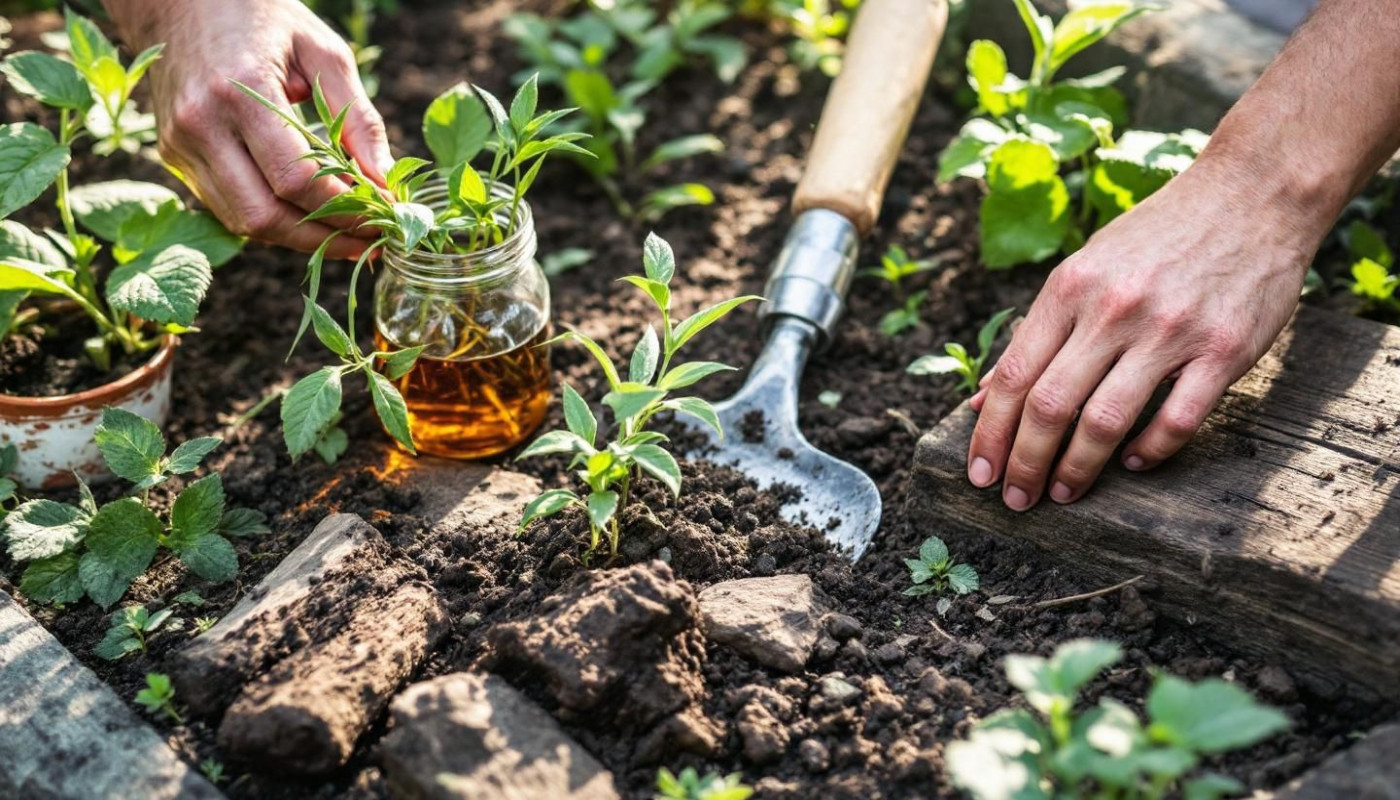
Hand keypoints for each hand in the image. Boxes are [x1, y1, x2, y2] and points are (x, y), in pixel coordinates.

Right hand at [106, 0, 389, 257]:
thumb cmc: (261, 16)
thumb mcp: (323, 52)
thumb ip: (358, 118)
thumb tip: (384, 181)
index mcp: (240, 91)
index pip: (296, 179)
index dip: (346, 209)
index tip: (385, 218)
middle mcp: (201, 123)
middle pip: (266, 214)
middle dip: (324, 238)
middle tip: (371, 243)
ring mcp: (179, 144)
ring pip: (244, 222)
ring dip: (299, 239)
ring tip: (347, 237)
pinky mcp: (173, 155)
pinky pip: (227, 207)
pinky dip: (272, 221)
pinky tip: (308, 217)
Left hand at [965, 157, 1316, 509]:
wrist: (1252, 194)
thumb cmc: (1156, 237)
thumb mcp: (1083, 270)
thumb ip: (1036, 333)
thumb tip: (983, 396)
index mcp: (1069, 288)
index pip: (1013, 375)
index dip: (990, 433)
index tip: (980, 473)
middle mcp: (1113, 310)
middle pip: (1049, 405)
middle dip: (1024, 462)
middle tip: (1015, 499)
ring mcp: (1169, 331)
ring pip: (1104, 420)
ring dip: (1076, 468)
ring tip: (1063, 493)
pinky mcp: (1223, 350)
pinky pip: (1176, 419)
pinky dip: (1148, 450)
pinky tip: (1131, 461)